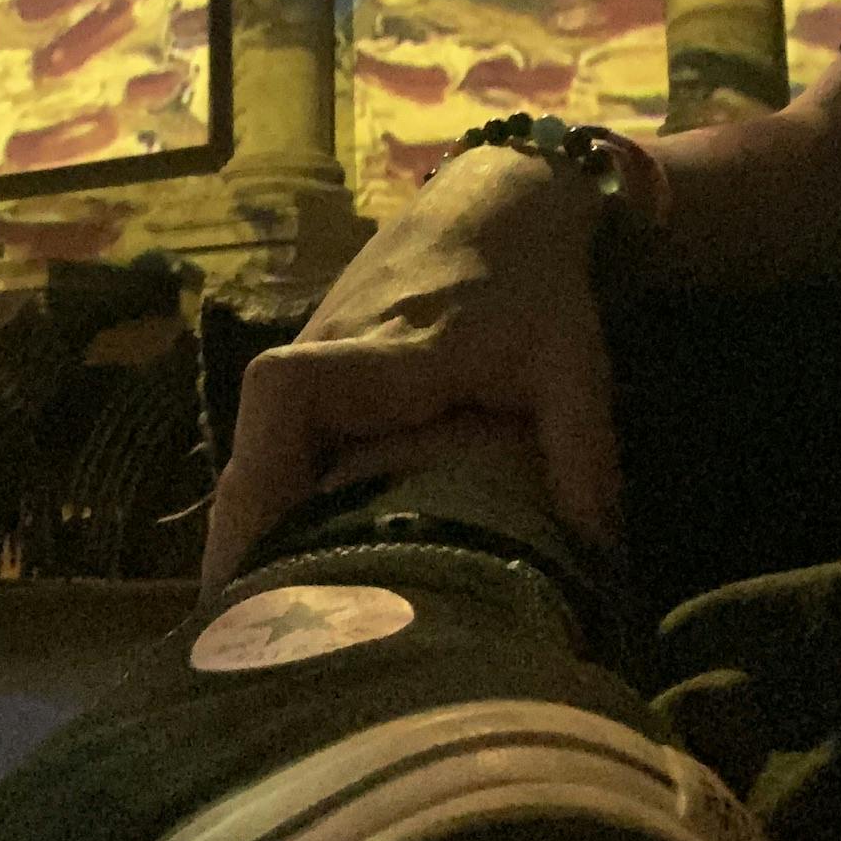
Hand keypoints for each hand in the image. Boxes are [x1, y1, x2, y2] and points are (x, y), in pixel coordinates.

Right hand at [199, 146, 624, 600]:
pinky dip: (272, 501)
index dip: (260, 478)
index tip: (257, 562)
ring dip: (251, 528)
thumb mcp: (574, 365)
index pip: (287, 395)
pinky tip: (286, 565)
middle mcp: (326, 351)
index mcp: (382, 349)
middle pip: (252, 445)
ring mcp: (312, 356)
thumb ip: (583, 459)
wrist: (499, 197)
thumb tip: (599, 571)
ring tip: (258, 627)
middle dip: (241, 540)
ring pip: (255, 448)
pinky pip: (276, 440)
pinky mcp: (316, 367)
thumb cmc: (534, 282)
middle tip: (247, 643)